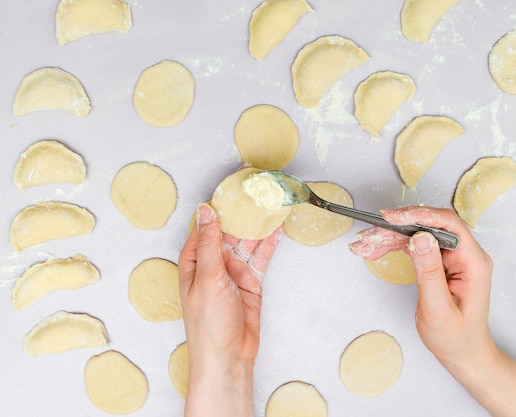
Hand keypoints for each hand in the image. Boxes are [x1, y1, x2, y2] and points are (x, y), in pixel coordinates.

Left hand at [178, 203, 281, 416]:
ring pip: (247, 240)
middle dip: (242, 210)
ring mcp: (233, 271)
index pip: (206, 224)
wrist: (227, 357)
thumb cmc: (208, 324)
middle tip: (258, 187)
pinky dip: (269, 242)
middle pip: (229, 229)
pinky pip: (260, 256)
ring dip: (259, 223)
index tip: (232, 184)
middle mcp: (213, 263)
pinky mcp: (251, 281)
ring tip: (272, 201)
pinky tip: (278, 226)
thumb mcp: (207, 279)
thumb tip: (206, 212)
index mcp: (194, 260)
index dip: (219, 203)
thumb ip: (209, 244)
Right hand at [349, 206, 494, 365]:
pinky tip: (375, 251)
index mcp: (473, 262)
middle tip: (368, 237)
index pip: (448, 225)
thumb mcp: (438, 309)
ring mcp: (452, 258)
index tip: (392, 218)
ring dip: (389, 238)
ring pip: (417, 235)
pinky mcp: (439, 262)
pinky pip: (415, 246)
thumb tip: (421, 238)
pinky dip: (393, 247)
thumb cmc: (456, 338)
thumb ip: (429, 272)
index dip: (419, 215)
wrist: (463, 353)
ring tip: (364, 245)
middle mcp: (465, 255)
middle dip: (395, 229)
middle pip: (428, 227)